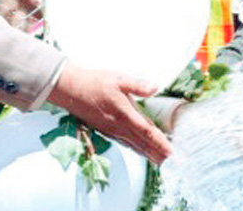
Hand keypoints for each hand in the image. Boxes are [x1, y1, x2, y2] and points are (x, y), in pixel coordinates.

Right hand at [48, 64, 171, 162]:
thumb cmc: (96, 83)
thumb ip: (138, 85)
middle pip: (142, 143)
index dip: (160, 143)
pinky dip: (136, 150)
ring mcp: (112, 130)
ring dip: (148, 154)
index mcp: (125, 114)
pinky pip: (125, 143)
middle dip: (157, 153)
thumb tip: (155, 87)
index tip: (171, 151)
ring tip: (160, 162)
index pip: (147, 132)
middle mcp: (119, 126)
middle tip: (171, 162)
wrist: (71, 90)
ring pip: (134, 146)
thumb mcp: (119, 79)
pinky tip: (141, 152)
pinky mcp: (106, 131)